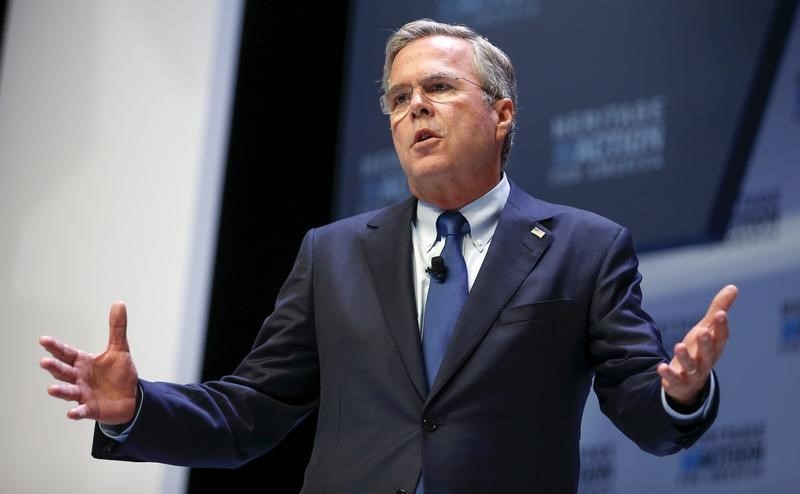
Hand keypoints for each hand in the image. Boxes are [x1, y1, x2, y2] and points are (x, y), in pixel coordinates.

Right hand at [39, 301, 138, 423]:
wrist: (131, 398)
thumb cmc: (120, 374)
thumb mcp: (120, 349)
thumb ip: (117, 328)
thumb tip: (119, 303)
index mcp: (83, 362)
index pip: (67, 353)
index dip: (56, 347)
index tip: (43, 340)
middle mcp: (79, 378)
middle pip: (64, 372)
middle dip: (54, 367)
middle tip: (44, 362)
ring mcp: (83, 394)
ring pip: (69, 392)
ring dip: (60, 391)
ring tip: (51, 389)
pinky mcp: (91, 409)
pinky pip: (82, 411)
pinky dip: (77, 412)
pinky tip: (71, 413)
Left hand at [657, 284, 737, 405]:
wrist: (690, 381)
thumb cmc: (700, 349)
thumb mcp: (707, 328)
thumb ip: (718, 309)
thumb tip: (733, 287)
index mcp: (715, 347)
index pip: (721, 337)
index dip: (722, 327)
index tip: (721, 314)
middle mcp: (706, 361)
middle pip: (708, 353)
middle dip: (706, 343)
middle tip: (702, 331)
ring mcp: (693, 373)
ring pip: (691, 366)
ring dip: (685, 357)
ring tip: (678, 345)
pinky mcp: (679, 383)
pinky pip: (674, 380)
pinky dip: (668, 375)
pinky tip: (661, 367)